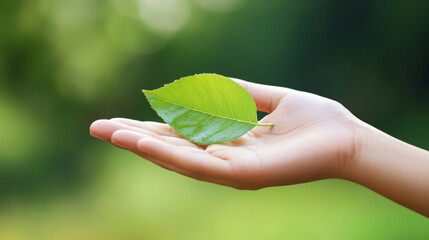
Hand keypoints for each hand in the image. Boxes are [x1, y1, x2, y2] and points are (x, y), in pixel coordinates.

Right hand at [90, 78, 362, 189]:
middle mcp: (224, 157)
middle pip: (172, 146)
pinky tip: (142, 142)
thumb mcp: (271, 99)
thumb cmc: (315, 121)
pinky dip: (169, 153)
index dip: (150, 125)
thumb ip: (239, 95)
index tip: (120, 119)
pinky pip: (198, 164)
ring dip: (143, 145)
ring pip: (178, 157)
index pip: (181, 133)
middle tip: (96, 128)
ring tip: (109, 133)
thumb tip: (208, 86)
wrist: (348, 139)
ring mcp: (231, 169)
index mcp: (229, 141)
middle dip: (134, 137)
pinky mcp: (242, 176)